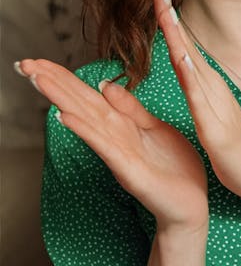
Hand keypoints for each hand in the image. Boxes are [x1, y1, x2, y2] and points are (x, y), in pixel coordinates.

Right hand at [15, 56, 208, 233]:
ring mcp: (119, 154)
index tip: (37, 60)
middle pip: (81, 104)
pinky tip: (66, 117)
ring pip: (87, 120)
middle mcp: (115, 137)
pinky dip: (86, 131)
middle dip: (54, 83)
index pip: (88, 96)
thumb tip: (104, 84)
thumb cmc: (175, 168)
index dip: (65, 77)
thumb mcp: (155, 129)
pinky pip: (105, 147)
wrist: (191, 206)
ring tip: (38, 80)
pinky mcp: (130, 171)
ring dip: (62, 99)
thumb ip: (131, 108)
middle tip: (25, 63)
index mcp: (123, 125)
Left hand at [155, 0, 240, 202]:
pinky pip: (199, 99)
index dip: (170, 23)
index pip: (185, 49)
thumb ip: (199, 93)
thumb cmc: (237, 148)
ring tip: (166, 14)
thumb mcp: (212, 115)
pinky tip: (182, 58)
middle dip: (171, 19)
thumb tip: (188, 73)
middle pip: (186, 48)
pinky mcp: (214, 128)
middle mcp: (212, 90)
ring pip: (191, 66)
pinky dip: (190, 76)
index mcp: (207, 88)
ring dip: (178, 39)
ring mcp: (215, 106)